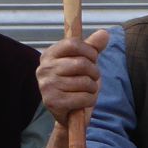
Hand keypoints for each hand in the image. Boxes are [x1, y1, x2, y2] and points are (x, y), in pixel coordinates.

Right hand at [33, 29, 110, 147]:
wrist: (69, 114)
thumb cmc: (77, 84)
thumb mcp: (85, 63)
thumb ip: (93, 47)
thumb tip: (104, 33)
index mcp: (48, 55)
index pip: (72, 43)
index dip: (89, 50)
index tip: (93, 58)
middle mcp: (43, 69)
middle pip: (81, 63)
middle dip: (94, 72)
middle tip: (93, 78)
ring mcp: (46, 86)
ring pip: (84, 81)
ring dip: (93, 87)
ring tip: (87, 90)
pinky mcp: (52, 102)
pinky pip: (83, 97)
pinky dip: (90, 99)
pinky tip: (84, 101)